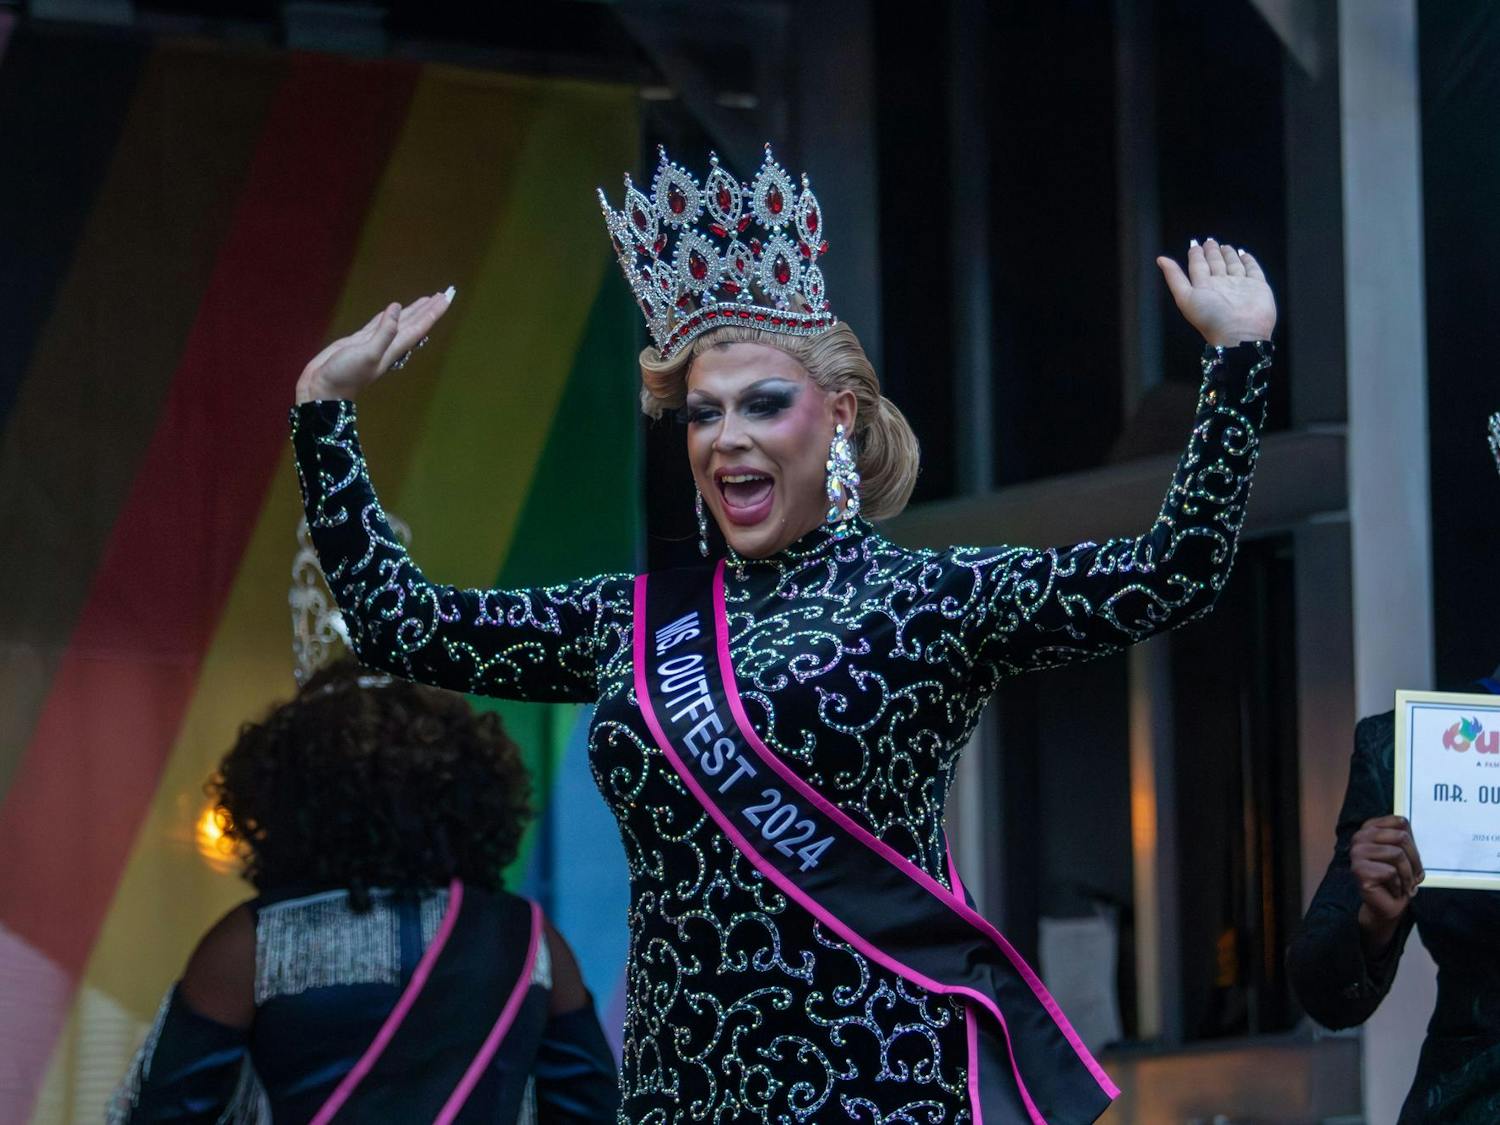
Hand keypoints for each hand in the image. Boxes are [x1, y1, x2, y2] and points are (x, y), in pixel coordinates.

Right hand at [295, 288, 453, 403]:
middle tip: (444, 294)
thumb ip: (384, 332)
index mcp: (393, 348)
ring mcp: (374, 342)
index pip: (418, 326)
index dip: (432, 312)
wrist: (323, 390)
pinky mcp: (359, 341)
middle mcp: (388, 344)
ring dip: (412, 311)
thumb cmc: (346, 375)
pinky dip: (389, 316)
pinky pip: (380, 324)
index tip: (447, 298)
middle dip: (427, 309)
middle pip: (413, 323)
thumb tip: (397, 308)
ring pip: (399, 322)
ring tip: (426, 300)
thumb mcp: (369, 353)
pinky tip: (393, 309)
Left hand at [1156, 238, 1276, 346]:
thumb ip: (1174, 277)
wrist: (1240, 333)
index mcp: (1204, 287)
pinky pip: (1253, 270)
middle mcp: (1221, 285)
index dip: (1196, 255)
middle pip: (1215, 264)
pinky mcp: (1258, 286)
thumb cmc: (1210, 317)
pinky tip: (1244, 254)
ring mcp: (1240, 285)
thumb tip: (1160, 259)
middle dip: (1212, 252)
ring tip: (1224, 246)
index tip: (1195, 245)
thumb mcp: (1185, 297)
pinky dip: (1249, 261)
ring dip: (1228, 255)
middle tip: (1210, 241)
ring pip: (1233, 265)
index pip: (1198, 266)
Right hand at [1350, 814, 1422, 952]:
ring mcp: (1356, 854)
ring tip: (1404, 884)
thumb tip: (1402, 821)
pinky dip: (1399, 885)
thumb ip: (1403, 836)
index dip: (1413, 842)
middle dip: (1414, 860)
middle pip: (1401, 837)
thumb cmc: (1398, 878)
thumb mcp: (1405, 853)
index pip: (1400, 822)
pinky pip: (1391, 872)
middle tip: (1413, 875)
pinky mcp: (1359, 871)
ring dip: (1407, 874)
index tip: (1410, 858)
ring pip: (1397, 854)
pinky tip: (1393, 890)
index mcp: (1370, 828)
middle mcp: (1359, 838)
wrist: (1389, 905)